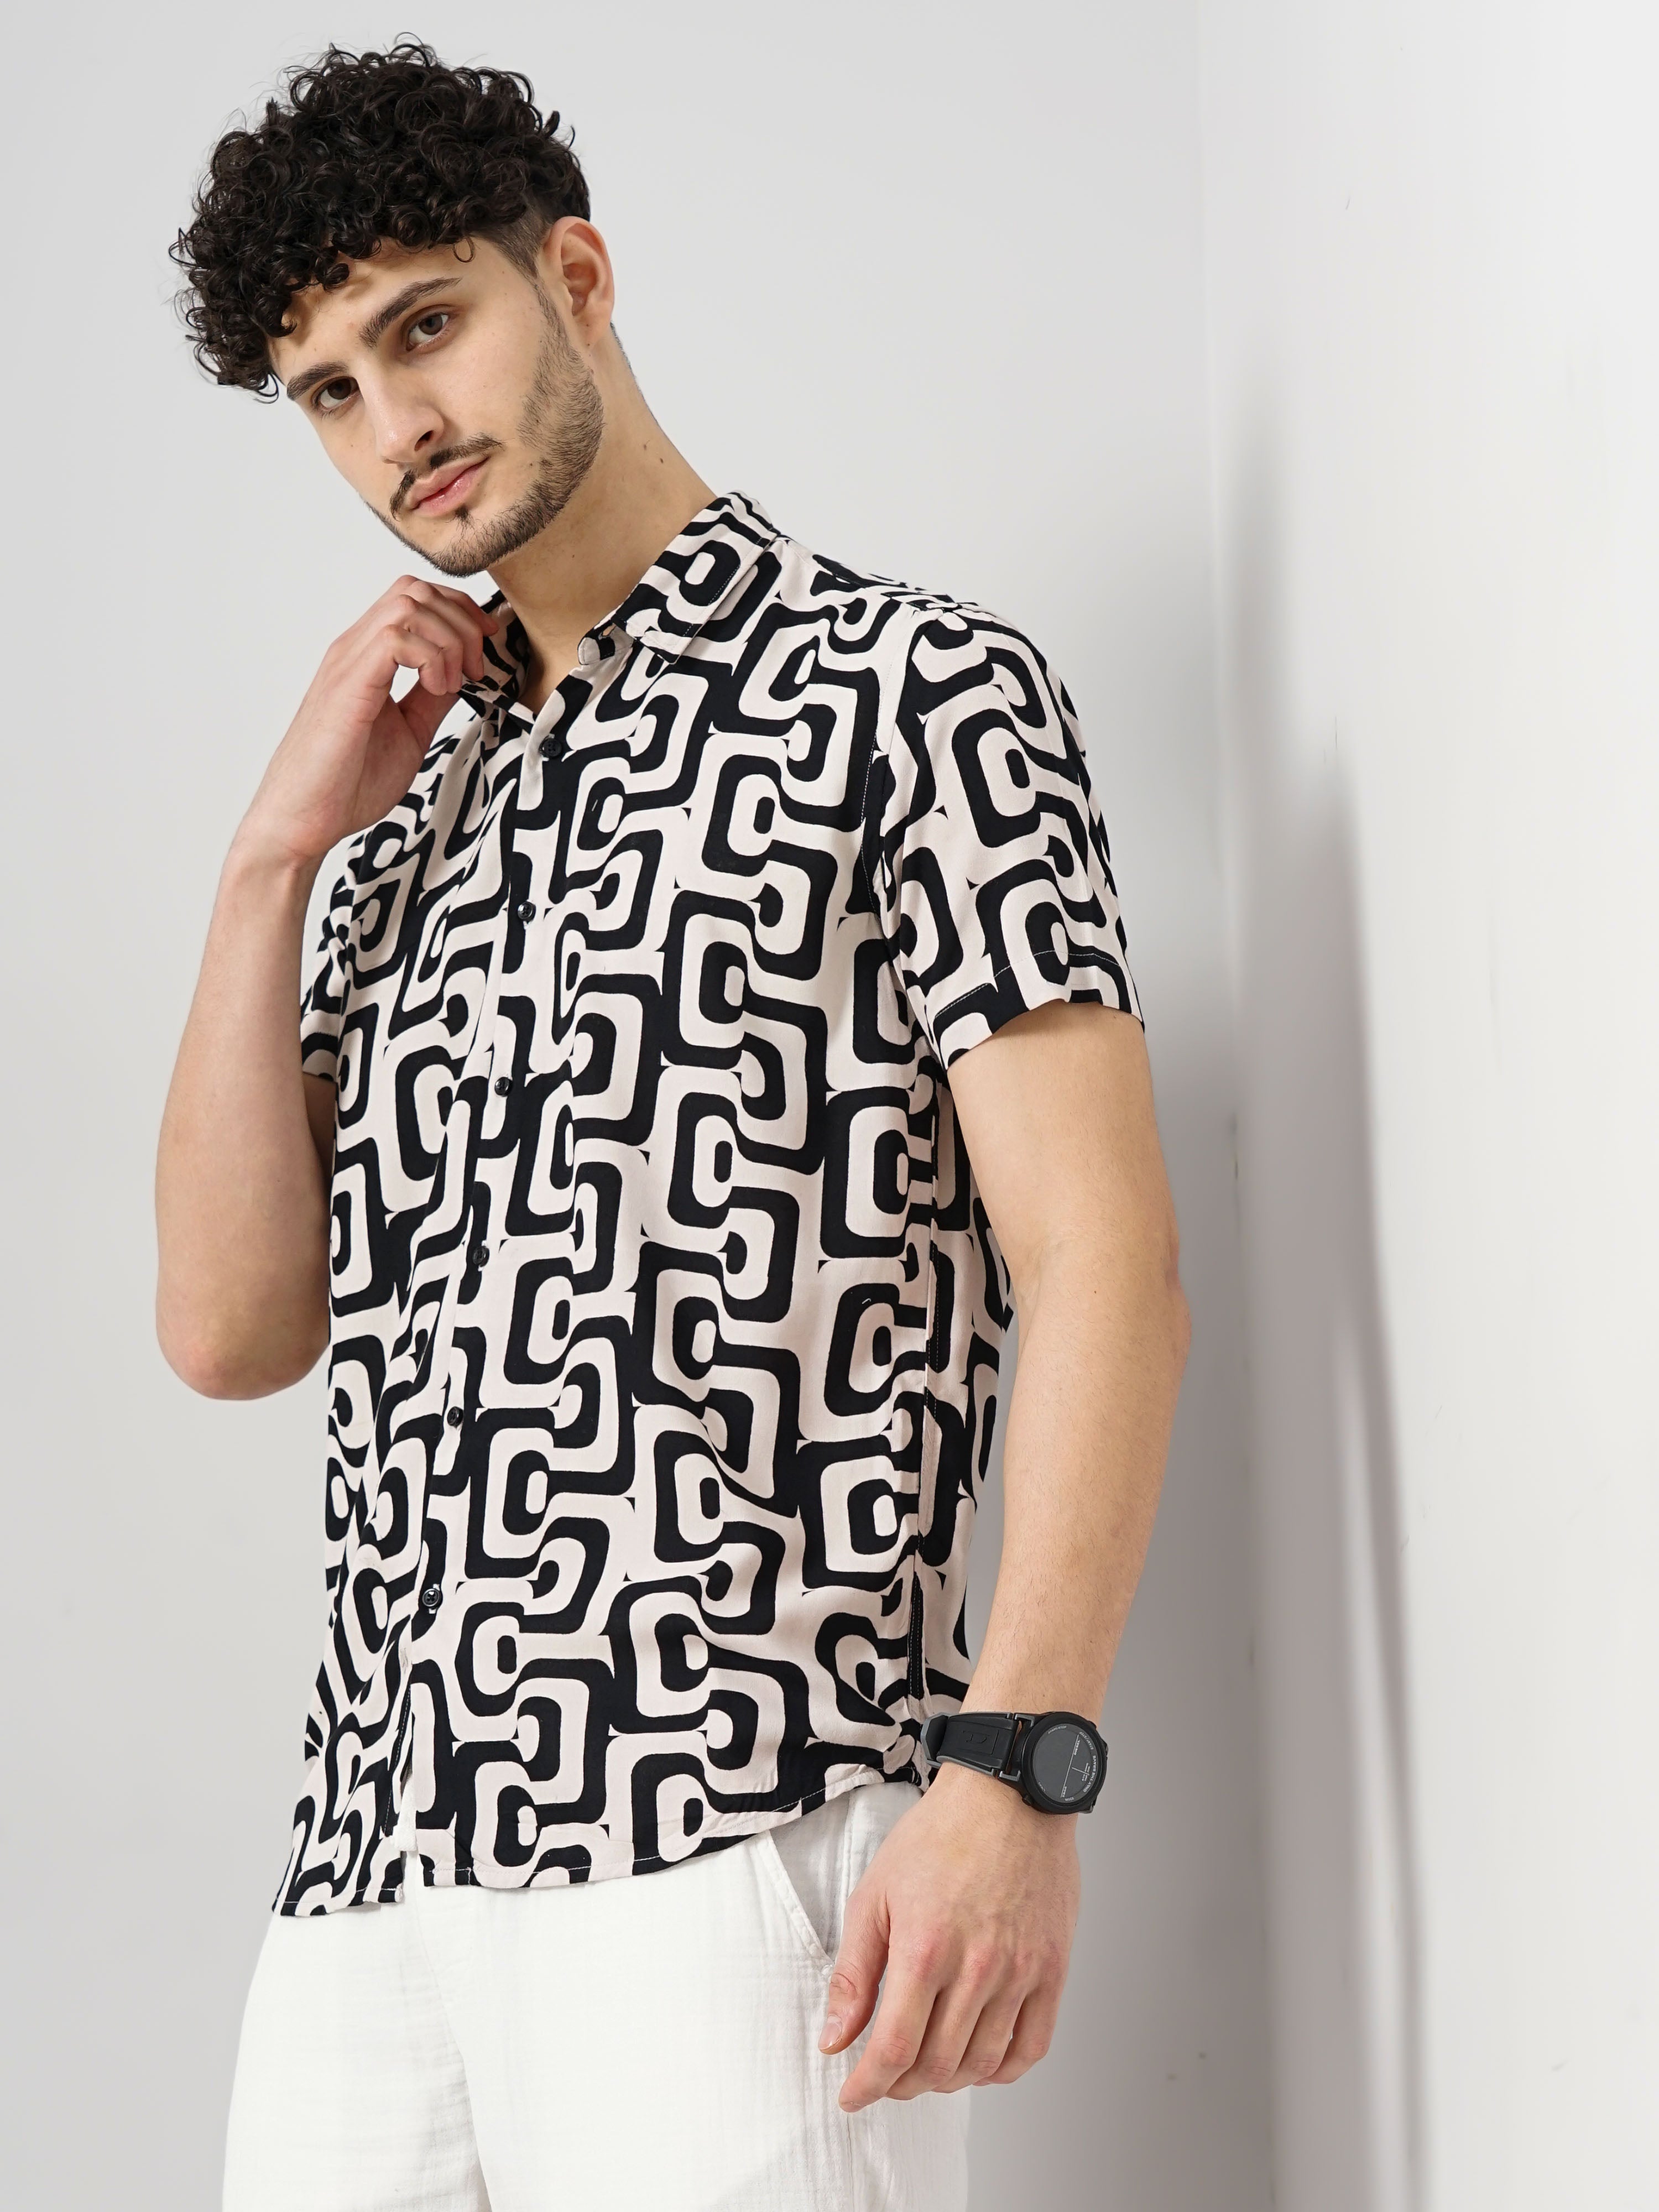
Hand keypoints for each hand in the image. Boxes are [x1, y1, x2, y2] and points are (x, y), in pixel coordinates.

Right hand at [237, 578, 502, 869]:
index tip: (485, 648)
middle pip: (415, 590)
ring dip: (448, 638)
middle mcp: (354, 650)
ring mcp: (348, 663)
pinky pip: (395, 637)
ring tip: (453, 682)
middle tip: (476, 668)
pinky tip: (437, 689)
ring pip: (409, 604)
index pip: (414, 598)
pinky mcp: (347, 685)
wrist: (303, 820)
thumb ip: (431, 700)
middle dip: (460, 620)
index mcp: (367, 658)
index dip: (459, 612)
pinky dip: (431, 657)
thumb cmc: (346, 784)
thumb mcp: (409, 732)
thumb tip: (461, 676)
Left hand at [822, 1763, 1080, 2109]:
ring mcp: (1020, 1971)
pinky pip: (1031, 2048)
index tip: (851, 2097)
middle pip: (936, 2064)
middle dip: (902, 2084)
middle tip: (886, 2075)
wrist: (1007, 1795)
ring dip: (947, 2080)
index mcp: (924, 1947)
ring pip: (981, 2064)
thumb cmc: (938, 1837)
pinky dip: (1001, 2070)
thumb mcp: (875, 1894)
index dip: (868, 2086)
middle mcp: (976, 1967)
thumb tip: (834, 2041)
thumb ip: (853, 1974)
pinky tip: (978, 2060)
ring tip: (927, 2066)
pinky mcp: (1052, 1969)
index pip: (893, 2049)